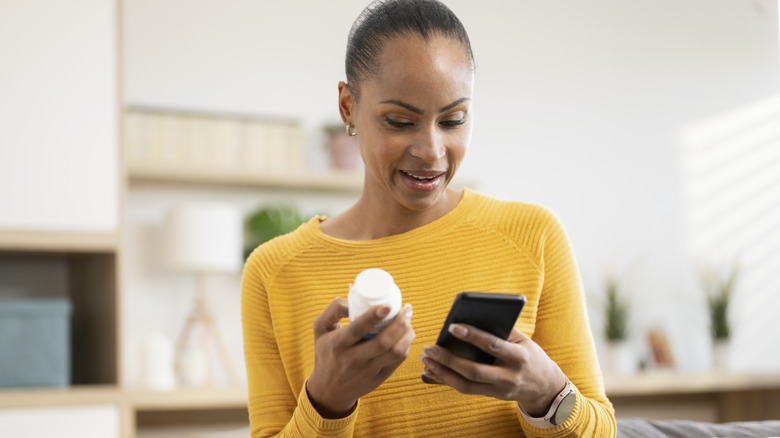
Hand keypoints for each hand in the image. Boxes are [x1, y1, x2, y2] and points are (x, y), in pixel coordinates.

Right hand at [306, 297, 414, 417]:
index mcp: (338, 344)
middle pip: (383, 341)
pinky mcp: (379, 378)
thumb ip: (334, 309)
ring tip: (408, 321)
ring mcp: (368, 371)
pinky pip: (398, 361)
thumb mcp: (320, 328)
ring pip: (395, 352)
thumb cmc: (326, 352)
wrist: (329, 390)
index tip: (387, 306)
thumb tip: (356, 299)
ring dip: (407, 334)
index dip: (373, 317)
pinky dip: (405, 345)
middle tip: (406, 309)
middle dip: (400, 323)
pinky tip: (406, 335)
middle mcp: (354, 359)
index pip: (357, 329)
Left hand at [420, 324, 565, 415]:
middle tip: (429, 347)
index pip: (492, 346)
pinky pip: (465, 389)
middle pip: (473, 370)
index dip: (472, 336)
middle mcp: (508, 376)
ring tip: (426, 359)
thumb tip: (472, 318)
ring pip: (466, 384)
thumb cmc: (530, 356)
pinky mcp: (491, 395)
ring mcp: (499, 390)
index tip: (452, 326)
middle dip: (449, 359)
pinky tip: (433, 371)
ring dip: (442, 372)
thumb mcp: (523, 341)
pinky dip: (446, 380)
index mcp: (519, 357)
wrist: (544, 387)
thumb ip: (502, 331)